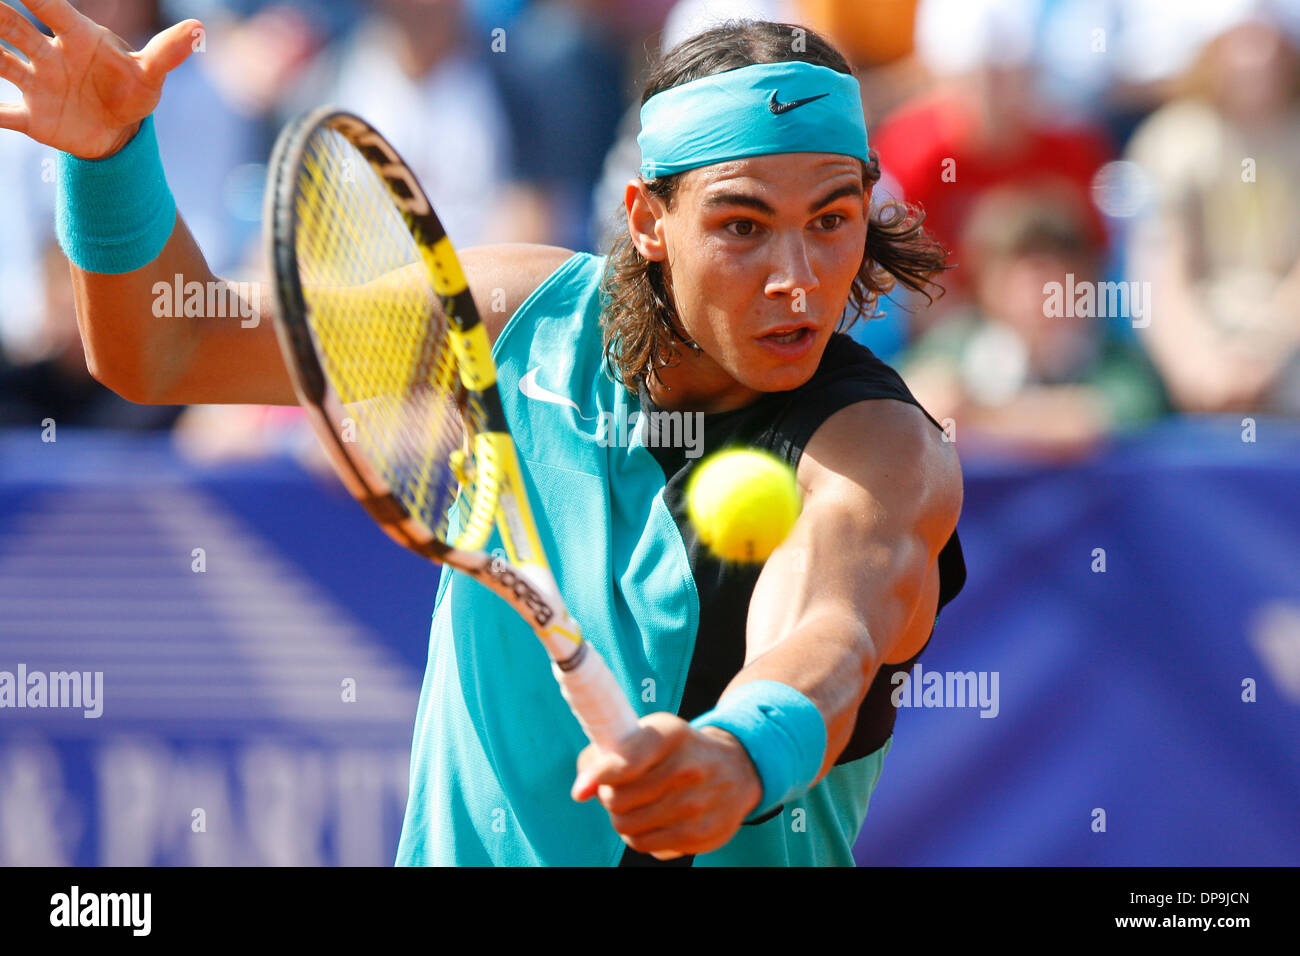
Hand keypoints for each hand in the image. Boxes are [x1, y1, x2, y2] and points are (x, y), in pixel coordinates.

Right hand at [0, 0, 201, 157]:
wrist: (118, 131)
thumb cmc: (132, 92)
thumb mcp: (151, 75)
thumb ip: (168, 52)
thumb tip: (198, 28)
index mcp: (78, 38)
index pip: (52, 10)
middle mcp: (50, 56)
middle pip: (15, 29)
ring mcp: (37, 84)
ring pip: (2, 62)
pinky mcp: (32, 117)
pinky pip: (2, 113)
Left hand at [571, 712, 761, 859]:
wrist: (736, 770)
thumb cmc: (678, 751)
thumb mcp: (651, 735)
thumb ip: (609, 753)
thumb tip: (581, 790)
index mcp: (672, 734)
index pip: (626, 760)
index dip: (599, 775)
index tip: (584, 787)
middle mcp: (688, 769)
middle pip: (617, 800)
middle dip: (608, 797)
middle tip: (618, 790)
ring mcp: (697, 805)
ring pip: (627, 826)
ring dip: (622, 818)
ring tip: (635, 805)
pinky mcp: (701, 836)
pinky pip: (645, 846)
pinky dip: (639, 835)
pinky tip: (653, 820)